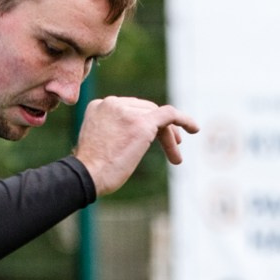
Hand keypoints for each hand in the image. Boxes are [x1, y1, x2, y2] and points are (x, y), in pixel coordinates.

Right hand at [74, 97, 198, 195]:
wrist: (85, 176)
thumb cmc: (90, 170)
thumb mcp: (99, 142)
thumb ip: (114, 131)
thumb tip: (133, 138)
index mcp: (99, 105)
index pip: (130, 109)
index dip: (146, 124)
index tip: (154, 141)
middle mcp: (113, 103)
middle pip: (145, 111)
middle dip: (161, 131)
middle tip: (174, 150)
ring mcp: (128, 112)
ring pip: (158, 116)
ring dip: (169, 137)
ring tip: (176, 158)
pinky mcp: (142, 123)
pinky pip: (169, 114)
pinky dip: (184, 120)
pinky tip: (194, 129)